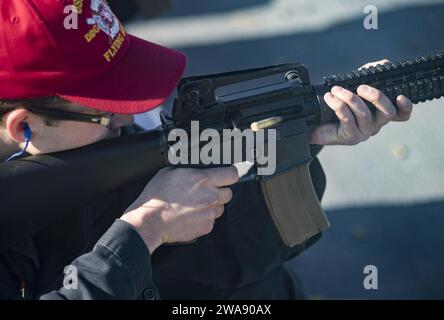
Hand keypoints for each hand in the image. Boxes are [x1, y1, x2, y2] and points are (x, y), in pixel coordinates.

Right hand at [120, 166, 238, 252]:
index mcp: (202, 179)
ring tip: (196, 205)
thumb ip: (189, 170)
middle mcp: (210, 196)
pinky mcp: (206, 226)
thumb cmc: (157, 197)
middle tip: (208, 192)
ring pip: (221, 207)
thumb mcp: (169, 172)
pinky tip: (192, 215)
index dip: (230, 174)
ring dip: (213, 205)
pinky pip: (212, 220)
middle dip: (220, 191)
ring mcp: (209, 212)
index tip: (227, 175)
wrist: (151, 221)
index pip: (231, 174)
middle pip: (229, 192)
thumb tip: (197, 168)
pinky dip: (205, 217)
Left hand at [309, 59, 412, 144]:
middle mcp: (375, 124)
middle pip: (387, 112)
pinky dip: (338, 105)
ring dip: (349, 98)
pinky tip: (330, 97)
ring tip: (336, 89)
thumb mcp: (354, 85)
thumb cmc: (337, 104)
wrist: (315, 123)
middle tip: (361, 87)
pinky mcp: (350, 137)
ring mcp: (364, 132)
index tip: (400, 97)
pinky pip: (347, 119)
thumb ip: (370, 74)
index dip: (405, 107)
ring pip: (364, 114)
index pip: (401, 114)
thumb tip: (385, 63)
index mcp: (379, 113)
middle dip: (376, 97)